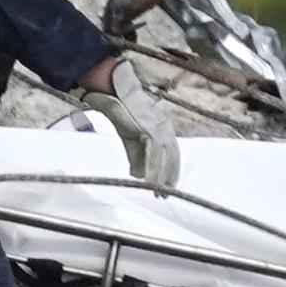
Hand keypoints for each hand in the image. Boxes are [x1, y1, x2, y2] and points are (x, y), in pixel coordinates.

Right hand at [81, 57, 180, 189]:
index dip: (170, 171)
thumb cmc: (121, 110)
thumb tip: (137, 174)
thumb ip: (135, 154)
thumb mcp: (129, 136)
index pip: (172, 153)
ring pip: (163, 158)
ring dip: (161, 177)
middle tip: (165, 195)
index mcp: (161, 128)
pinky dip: (151, 168)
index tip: (168, 186)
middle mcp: (163, 128)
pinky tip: (147, 181)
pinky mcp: (147, 128)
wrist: (114, 90)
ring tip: (158, 193)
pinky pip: (152, 153)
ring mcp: (157, 128)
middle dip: (169, 177)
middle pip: (172, 157)